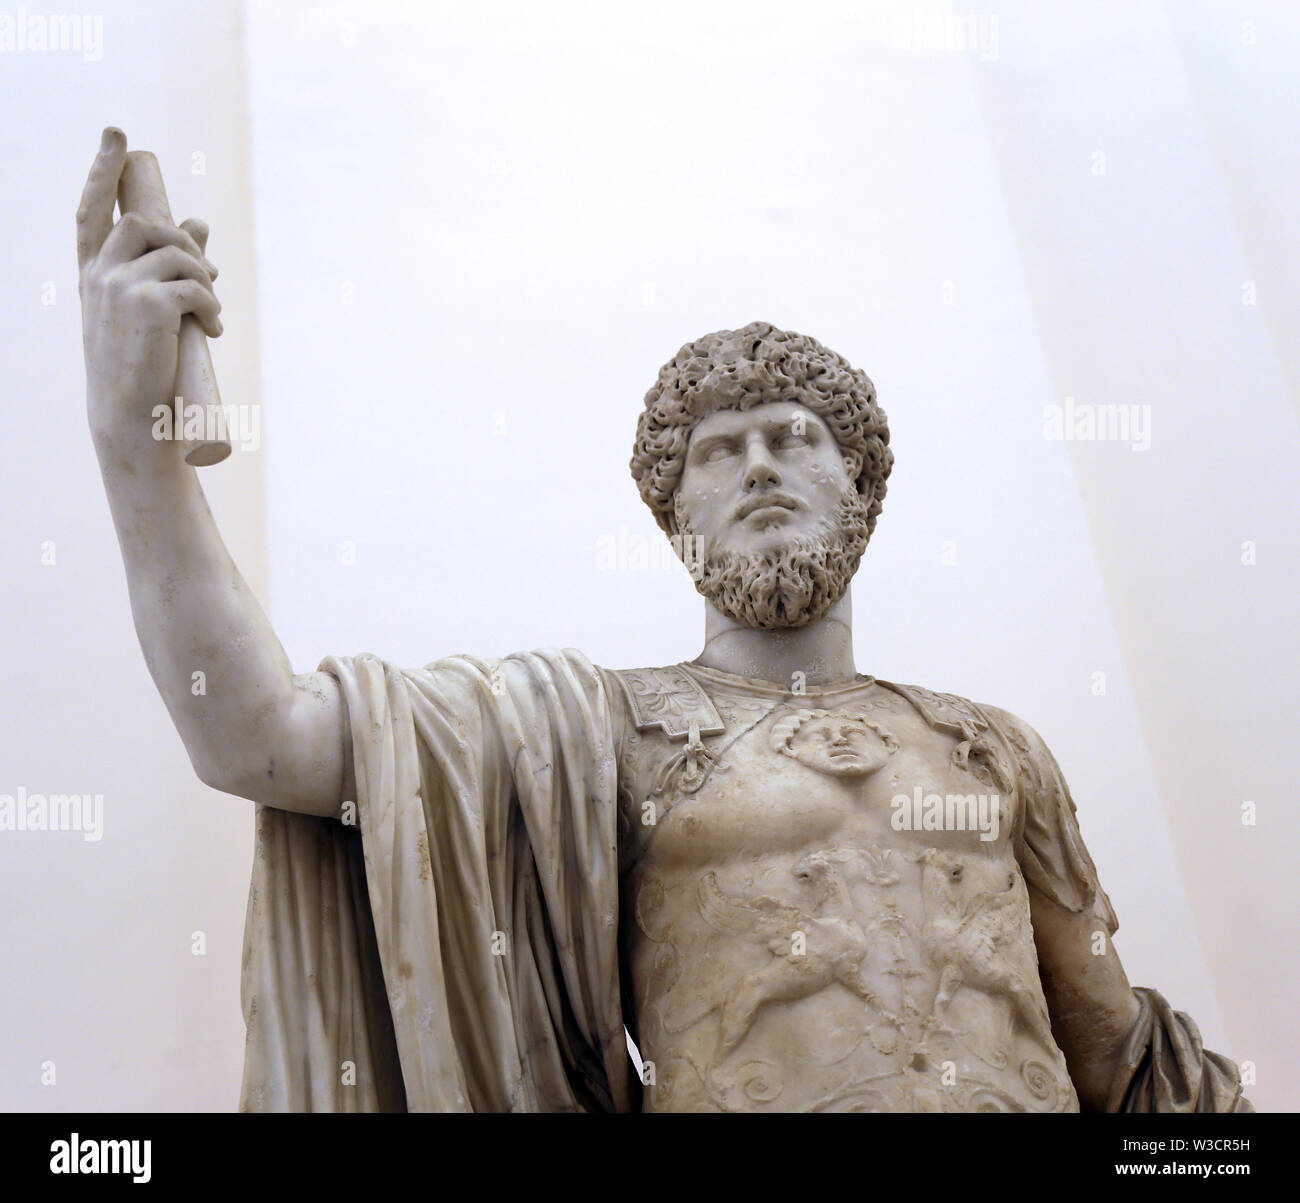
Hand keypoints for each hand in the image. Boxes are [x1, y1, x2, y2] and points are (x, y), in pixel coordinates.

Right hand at [78, 127, 222, 445]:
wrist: (133, 418)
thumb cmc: (141, 371)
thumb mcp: (148, 314)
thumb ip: (167, 268)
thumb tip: (199, 223)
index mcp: (93, 276)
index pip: (91, 211)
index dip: (102, 170)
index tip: (118, 135)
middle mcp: (99, 275)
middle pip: (147, 224)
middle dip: (184, 244)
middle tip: (207, 278)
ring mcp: (119, 287)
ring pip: (177, 253)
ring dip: (204, 279)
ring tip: (209, 313)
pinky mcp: (148, 304)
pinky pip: (196, 286)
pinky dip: (211, 306)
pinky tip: (211, 331)